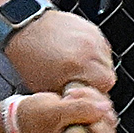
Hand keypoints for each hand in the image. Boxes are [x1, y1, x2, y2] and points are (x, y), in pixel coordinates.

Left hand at [1, 7, 115, 95]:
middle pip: (108, 74)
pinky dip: (93, 53)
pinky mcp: (91, 28)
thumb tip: (82, 105)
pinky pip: (101, 46)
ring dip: (96, 66)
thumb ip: (68, 97)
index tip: (83, 91)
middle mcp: (89, 49)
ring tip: (77, 66)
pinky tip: (77, 54)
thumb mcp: (46, 87)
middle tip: (80, 80)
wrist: (25, 29)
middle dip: (96, 80)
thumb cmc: (31, 58)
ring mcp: (92, 37)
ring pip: (106, 60)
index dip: (94, 92)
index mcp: (78, 65)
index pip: (104, 87)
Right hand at [14, 82, 116, 132]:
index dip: (97, 117)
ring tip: (71, 96)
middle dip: (93, 104)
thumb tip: (104, 107)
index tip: (79, 106)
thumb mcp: (52, 112)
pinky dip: (92, 101)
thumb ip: (79, 109)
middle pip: (108, 125)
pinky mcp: (90, 129)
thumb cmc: (31, 119)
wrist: (23, 119)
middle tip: (72, 96)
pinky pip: (102, 112)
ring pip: (107, 117)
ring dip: (92, 100)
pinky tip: (75, 97)